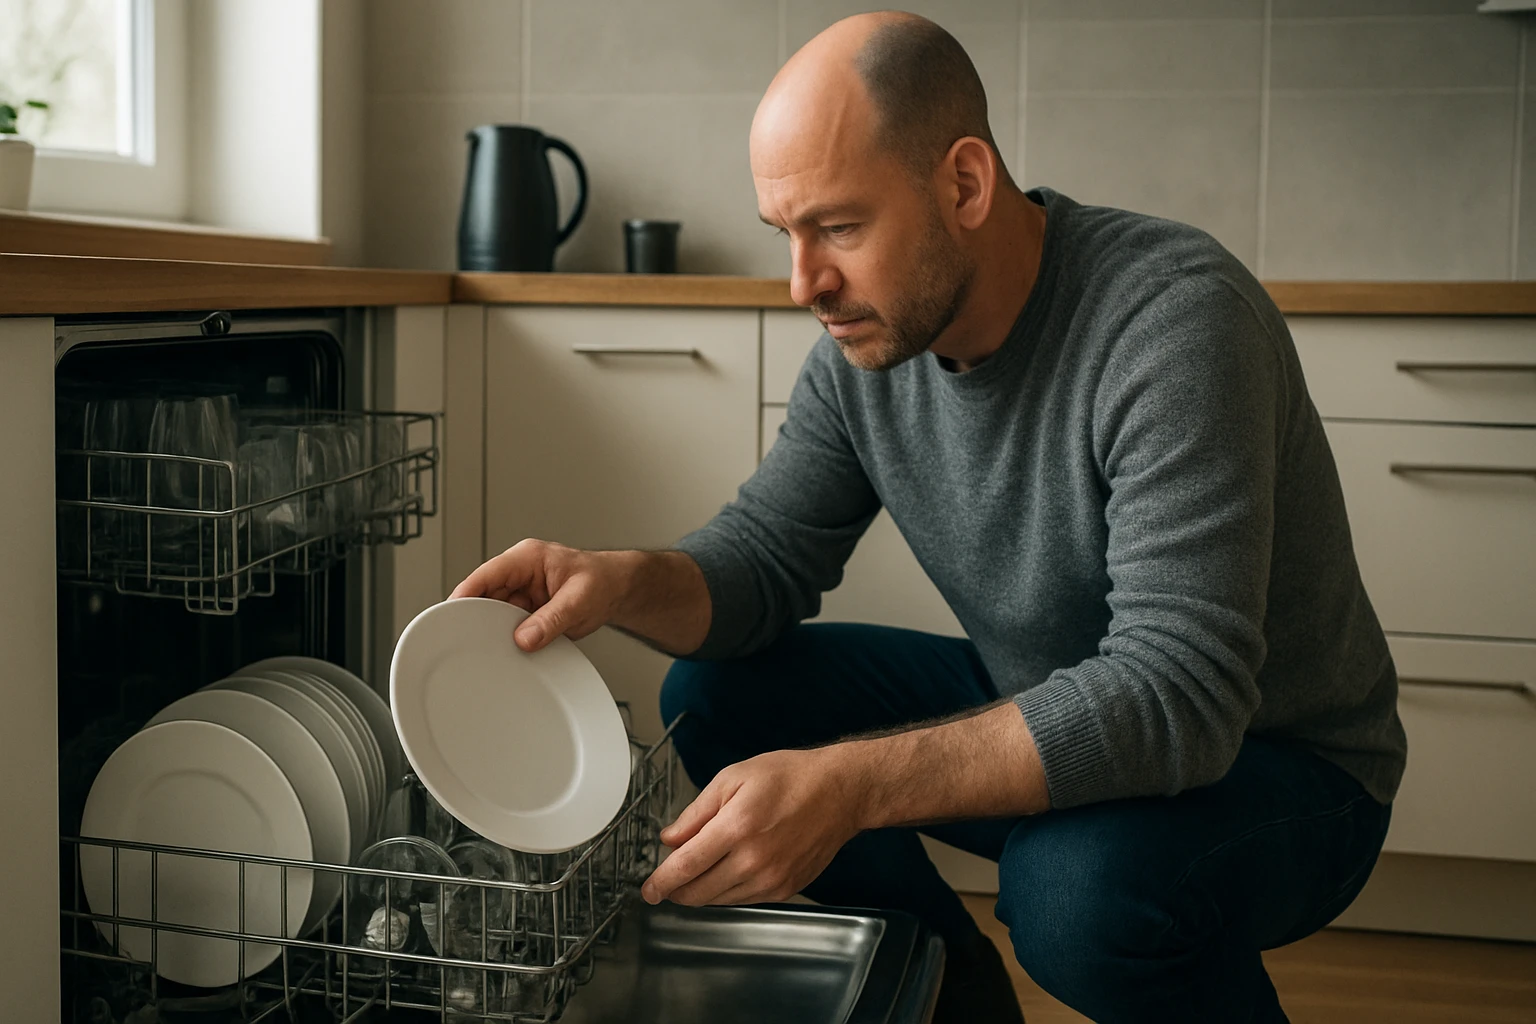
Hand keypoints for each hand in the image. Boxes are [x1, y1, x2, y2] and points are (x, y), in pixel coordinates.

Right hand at [450, 539, 629, 651]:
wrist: (619, 589)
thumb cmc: (603, 581)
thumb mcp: (579, 601)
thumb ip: (551, 620)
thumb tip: (524, 638)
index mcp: (527, 558)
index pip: (486, 574)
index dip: (466, 594)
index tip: (451, 612)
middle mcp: (519, 573)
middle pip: (484, 595)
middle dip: (477, 617)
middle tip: (472, 641)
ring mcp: (522, 592)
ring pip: (493, 612)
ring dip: (494, 629)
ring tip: (496, 647)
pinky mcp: (527, 609)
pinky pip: (508, 624)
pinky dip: (507, 636)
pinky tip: (509, 649)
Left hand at [640, 746, 868, 906]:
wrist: (839, 792)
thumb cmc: (788, 778)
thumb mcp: (733, 779)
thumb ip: (696, 813)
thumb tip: (670, 839)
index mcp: (736, 827)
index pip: (685, 866)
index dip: (660, 883)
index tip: (648, 891)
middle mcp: (753, 859)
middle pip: (698, 891)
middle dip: (676, 890)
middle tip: (669, 879)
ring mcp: (771, 878)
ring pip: (719, 900)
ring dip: (701, 891)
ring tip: (701, 867)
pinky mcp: (785, 889)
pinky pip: (743, 899)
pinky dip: (727, 891)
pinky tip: (729, 870)